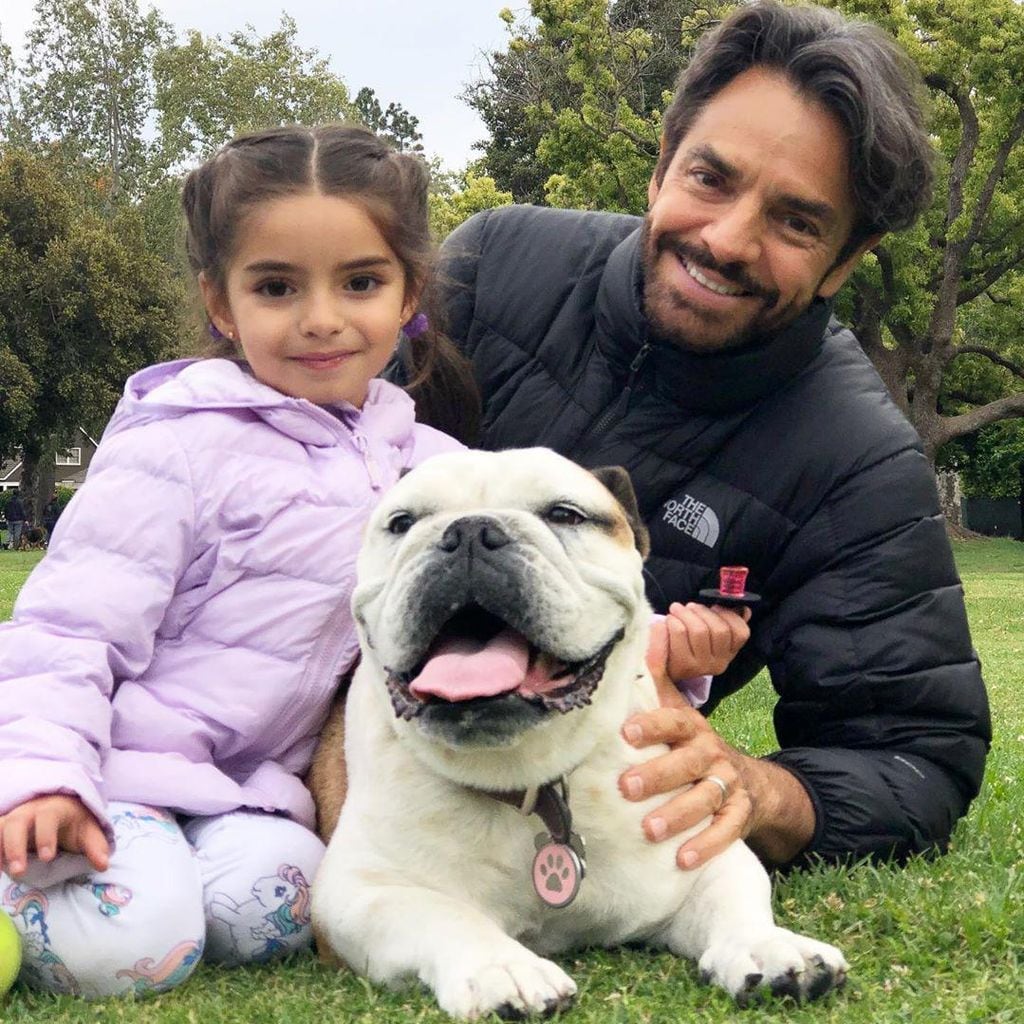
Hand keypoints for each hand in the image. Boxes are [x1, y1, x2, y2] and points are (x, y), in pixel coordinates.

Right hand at [0, 795, 109, 877]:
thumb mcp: (89, 831)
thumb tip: (103, 865)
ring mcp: (13, 818)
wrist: (60, 806)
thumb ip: (96, 847)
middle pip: (17, 822)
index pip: (48, 817)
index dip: (46, 836)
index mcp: (54, 808)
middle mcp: (30, 811)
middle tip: (19, 871)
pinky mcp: (3, 828)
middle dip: (15, 846)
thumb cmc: (75, 822)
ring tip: (2, 872)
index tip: (48, 858)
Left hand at [619, 696, 752, 869]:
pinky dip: (706, 846)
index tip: (626, 732)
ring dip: (677, 814)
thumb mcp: (680, 716)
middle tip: (626, 787)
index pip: (674, 722)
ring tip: (649, 829)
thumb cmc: (696, 748)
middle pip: (687, 763)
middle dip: (657, 775)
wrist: (754, 783)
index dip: (652, 725)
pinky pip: (726, 832)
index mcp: (693, 729)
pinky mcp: (740, 816)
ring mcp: (728, 786)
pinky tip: (682, 859)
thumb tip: (641, 639)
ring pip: (704, 799)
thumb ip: (657, 681)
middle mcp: (712, 755)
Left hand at [658, 602, 750, 680]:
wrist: (661, 666)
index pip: (741, 632)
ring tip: (676, 610)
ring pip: (699, 629)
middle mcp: (718, 664)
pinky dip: (672, 621)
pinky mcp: (681, 665)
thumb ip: (726, 621)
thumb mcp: (708, 635)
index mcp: (728, 654)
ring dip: (685, 613)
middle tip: (688, 606)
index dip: (728, 614)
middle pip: (719, 629)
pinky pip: (679, 632)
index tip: (714, 607)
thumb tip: (744, 610)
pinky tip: (665, 621)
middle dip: (702, 611)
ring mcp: (701, 667)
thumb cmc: (685, 643)